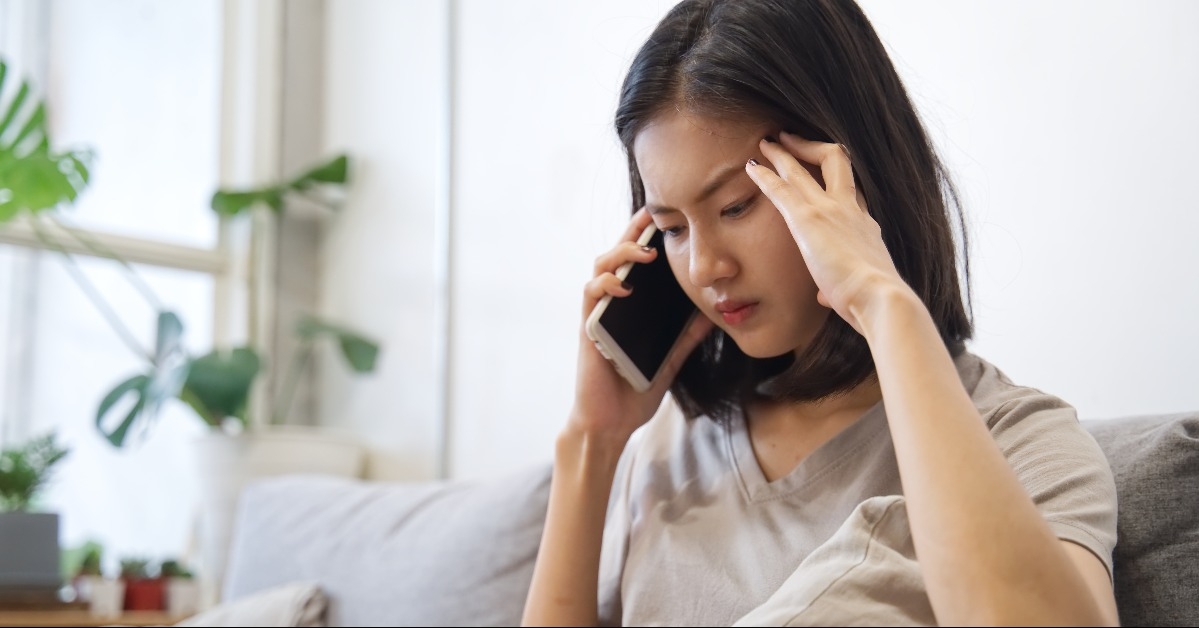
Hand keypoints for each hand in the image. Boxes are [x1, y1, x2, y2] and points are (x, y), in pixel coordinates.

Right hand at [569, 207, 713, 444]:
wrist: (612, 422)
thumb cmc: (635, 389)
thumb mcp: (671, 358)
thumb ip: (687, 335)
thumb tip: (714, 312)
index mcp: (631, 306)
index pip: (637, 261)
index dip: (648, 235)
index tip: (668, 216)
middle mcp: (612, 303)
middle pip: (618, 253)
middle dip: (634, 230)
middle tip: (654, 214)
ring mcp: (598, 313)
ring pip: (601, 266)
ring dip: (621, 252)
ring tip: (645, 251)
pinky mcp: (589, 328)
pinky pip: (591, 295)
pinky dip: (605, 283)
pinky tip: (623, 282)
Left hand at [745, 132, 911, 334]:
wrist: (880, 298)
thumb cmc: (872, 301)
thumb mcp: (858, 290)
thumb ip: (838, 289)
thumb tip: (827, 296)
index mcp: (866, 228)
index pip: (851, 194)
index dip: (835, 181)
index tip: (820, 174)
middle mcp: (850, 210)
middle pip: (835, 162)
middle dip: (811, 147)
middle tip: (790, 138)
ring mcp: (830, 210)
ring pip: (803, 168)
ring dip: (782, 154)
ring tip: (766, 142)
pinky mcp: (808, 219)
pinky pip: (781, 189)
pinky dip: (764, 176)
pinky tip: (750, 167)